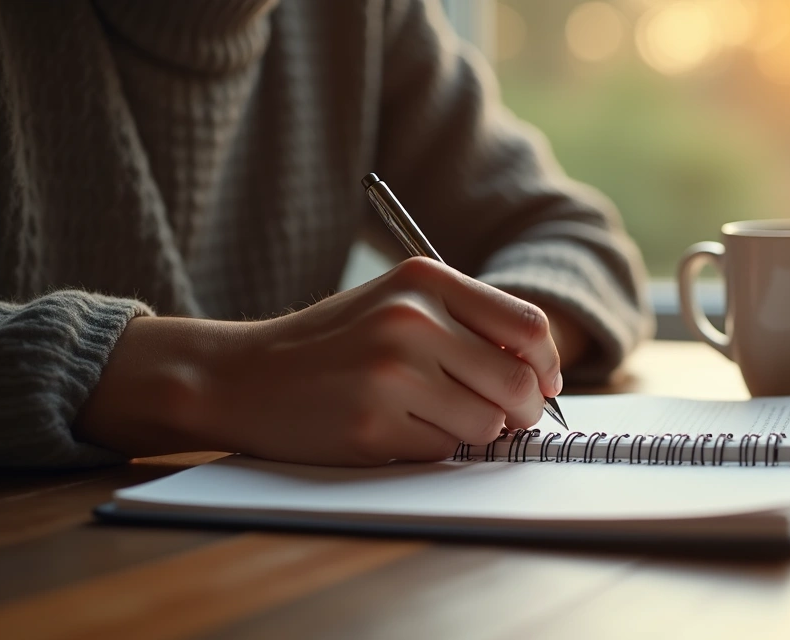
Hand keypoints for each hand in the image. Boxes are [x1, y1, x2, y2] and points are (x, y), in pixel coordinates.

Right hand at [76, 258, 563, 465]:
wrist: (242, 375)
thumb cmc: (331, 343)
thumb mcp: (397, 304)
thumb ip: (465, 323)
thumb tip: (541, 374)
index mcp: (424, 279)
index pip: (527, 327)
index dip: (547, 365)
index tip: (543, 384)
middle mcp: (411, 319)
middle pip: (517, 382)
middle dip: (523, 410)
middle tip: (507, 418)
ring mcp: (391, 373)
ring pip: (486, 423)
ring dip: (474, 431)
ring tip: (434, 416)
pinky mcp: (372, 424)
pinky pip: (442, 449)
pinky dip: (431, 447)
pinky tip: (394, 429)